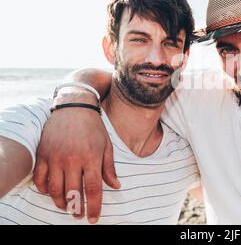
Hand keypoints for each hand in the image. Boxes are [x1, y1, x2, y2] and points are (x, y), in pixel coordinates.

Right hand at [33, 90, 119, 223]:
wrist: (74, 107)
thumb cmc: (93, 127)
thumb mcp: (106, 145)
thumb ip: (109, 168)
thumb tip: (116, 186)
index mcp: (91, 157)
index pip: (93, 189)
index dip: (94, 206)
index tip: (94, 218)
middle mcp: (72, 159)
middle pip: (73, 193)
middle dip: (76, 209)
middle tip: (79, 215)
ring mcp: (55, 157)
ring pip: (55, 189)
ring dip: (61, 202)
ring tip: (67, 207)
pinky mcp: (43, 154)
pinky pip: (40, 179)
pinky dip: (44, 190)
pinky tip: (52, 192)